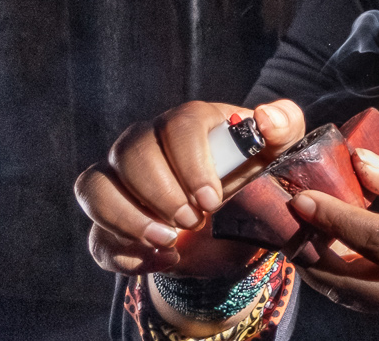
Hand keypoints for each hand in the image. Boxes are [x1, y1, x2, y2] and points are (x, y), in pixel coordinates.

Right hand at [74, 99, 304, 276]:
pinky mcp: (107, 224)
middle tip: (193, 219)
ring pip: (94, 187)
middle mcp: (143, 144)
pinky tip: (162, 260)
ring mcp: (118, 183)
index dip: (191, 162)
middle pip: (130, 152)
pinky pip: (96, 236)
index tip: (212, 199)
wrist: (230, 230)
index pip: (178, 125)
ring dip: (128, 218)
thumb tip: (268, 117)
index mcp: (187, 123)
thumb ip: (283, 127)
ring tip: (168, 239)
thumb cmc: (250, 179)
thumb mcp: (275, 155)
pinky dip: (124, 254)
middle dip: (160, 192)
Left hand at [291, 147, 378, 317]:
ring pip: (362, 298)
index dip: (331, 218)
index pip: (369, 236)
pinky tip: (341, 263)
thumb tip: (356, 164)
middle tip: (293, 230)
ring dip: (329, 275)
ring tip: (308, 247)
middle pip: (354, 280)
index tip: (301, 200)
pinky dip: (352, 284)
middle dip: (317, 256)